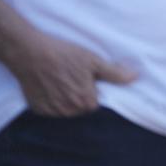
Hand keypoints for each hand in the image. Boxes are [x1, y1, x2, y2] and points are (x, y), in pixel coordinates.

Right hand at [9, 32, 136, 116]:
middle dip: (81, 94)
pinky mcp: (37, 109)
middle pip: (81, 106)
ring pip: (66, 109)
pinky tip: (49, 84)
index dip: (94, 88)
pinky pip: (51, 108)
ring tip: (61, 78)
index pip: (97, 101)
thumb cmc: (65, 55)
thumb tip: (134, 78)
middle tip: (73, 75)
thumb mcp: (94, 61)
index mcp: (86, 101)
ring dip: (66, 98)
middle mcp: (69, 111)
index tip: (87, 77)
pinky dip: (52, 99)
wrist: (30, 53)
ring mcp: (52, 112)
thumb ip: (115, 73)